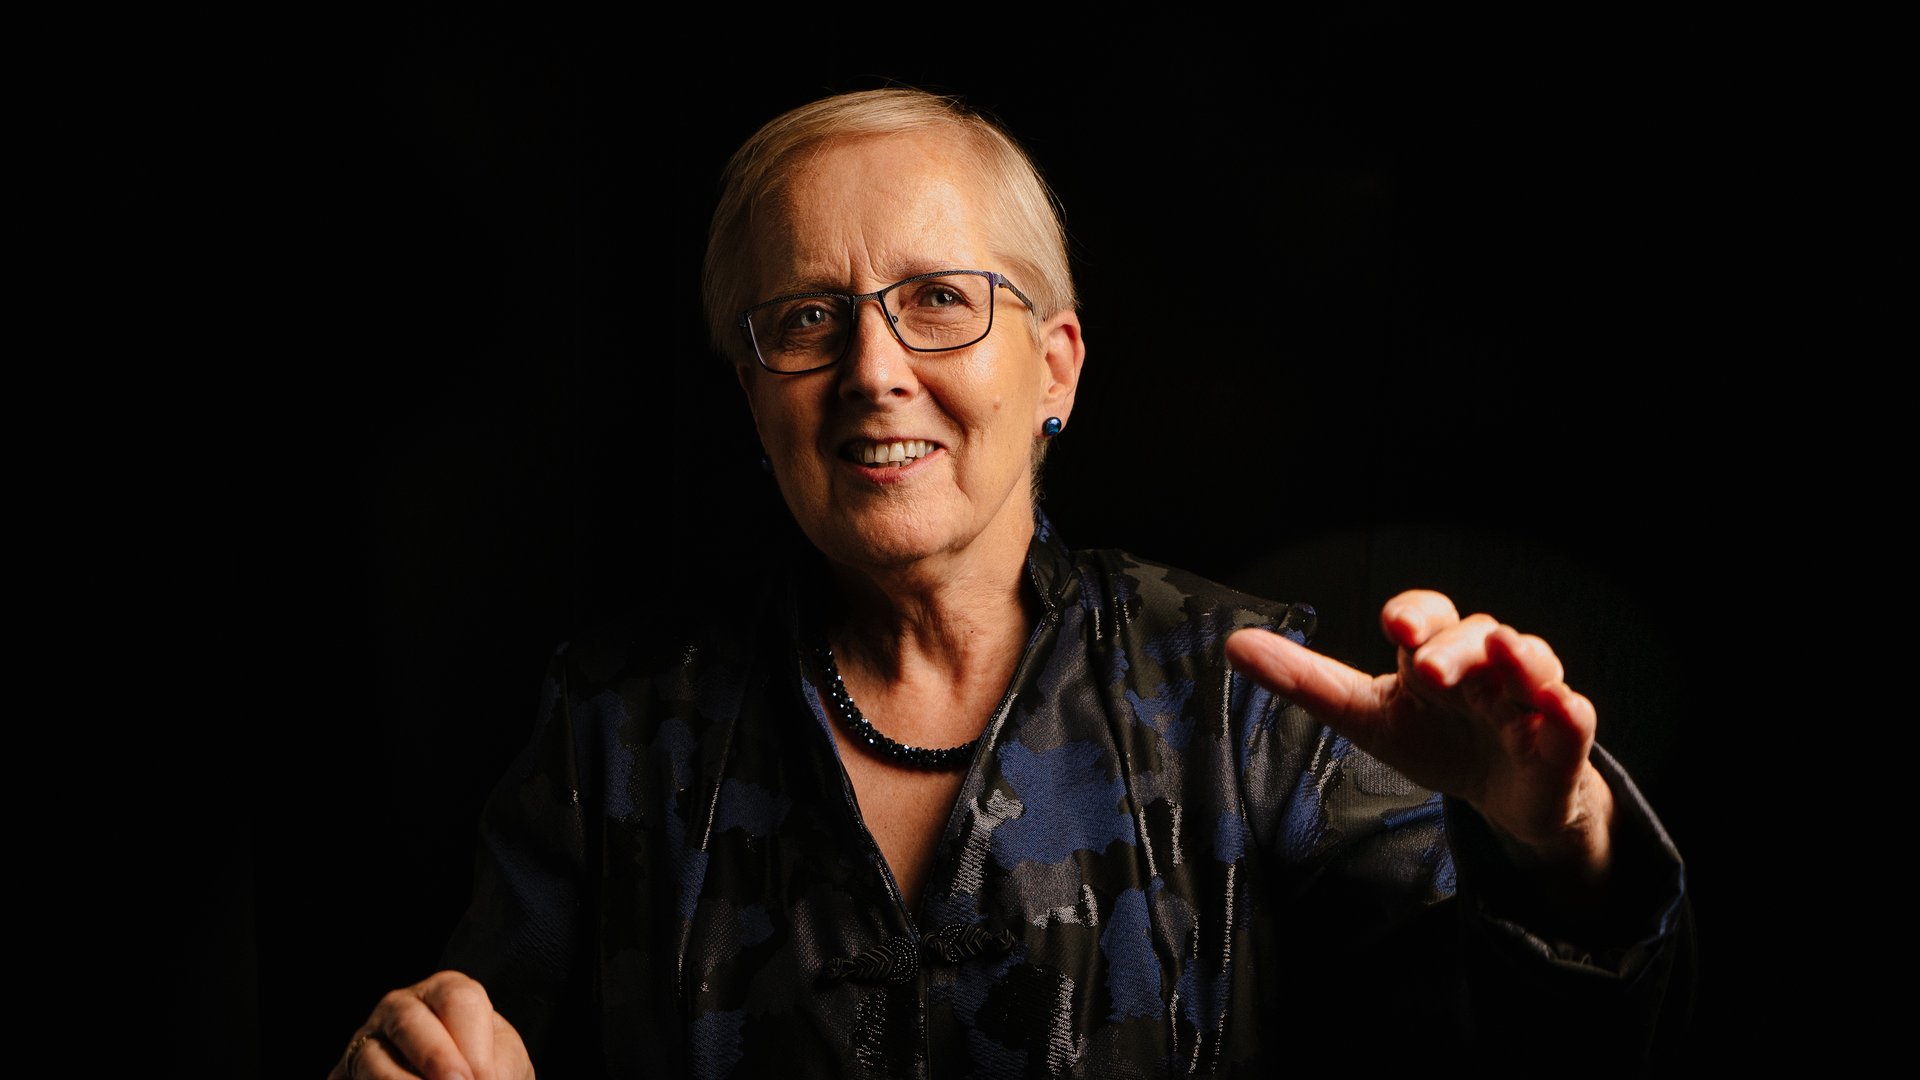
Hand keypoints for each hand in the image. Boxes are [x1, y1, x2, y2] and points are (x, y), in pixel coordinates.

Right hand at [328, 971, 532, 1079]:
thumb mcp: (503, 1061)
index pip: (459, 1001)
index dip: (474, 1046)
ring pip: (372, 1059)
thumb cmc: (488, 1071)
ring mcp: (365, 1042)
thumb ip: (497, 1066)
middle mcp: (399, 1008)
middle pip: (410, 1022)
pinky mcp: (343, 1075)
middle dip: (436, 1058)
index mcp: (445, 991)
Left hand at [1225, 590, 1614, 883]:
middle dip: (1455, 648)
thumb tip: (1233, 644)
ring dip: (1519, 659)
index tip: (1395, 625)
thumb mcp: (1364, 715)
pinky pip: (1574, 719)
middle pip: (1476, 637)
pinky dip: (1567, 712)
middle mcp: (1485, 664)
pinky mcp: (1562, 742)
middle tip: (1430, 668)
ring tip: (1506, 655)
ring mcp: (1528, 699)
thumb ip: (1305, 682)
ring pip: (1532, 664)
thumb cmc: (1434, 740)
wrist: (1501, 798)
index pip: (1429, 615)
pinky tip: (1561, 707)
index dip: (1416, 614)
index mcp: (1435, 652)